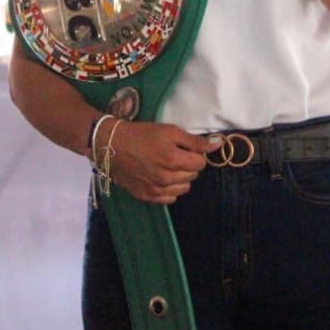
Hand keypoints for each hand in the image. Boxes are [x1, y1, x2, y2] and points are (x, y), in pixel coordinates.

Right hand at [101, 121, 221, 204]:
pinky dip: (169, 189)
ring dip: (180, 178)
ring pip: (183, 188)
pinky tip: (160, 177)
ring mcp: (156, 190)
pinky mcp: (147, 197)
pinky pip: (170, 199)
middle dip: (188, 165)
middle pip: (193, 175)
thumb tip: (218, 144)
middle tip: (174, 155)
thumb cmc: (141, 134)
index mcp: (173, 160)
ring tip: (167, 166)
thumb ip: (194, 141)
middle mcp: (166, 179)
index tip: (184, 149)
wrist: (111, 146)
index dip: (195, 154)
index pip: (200, 163)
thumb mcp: (169, 131)